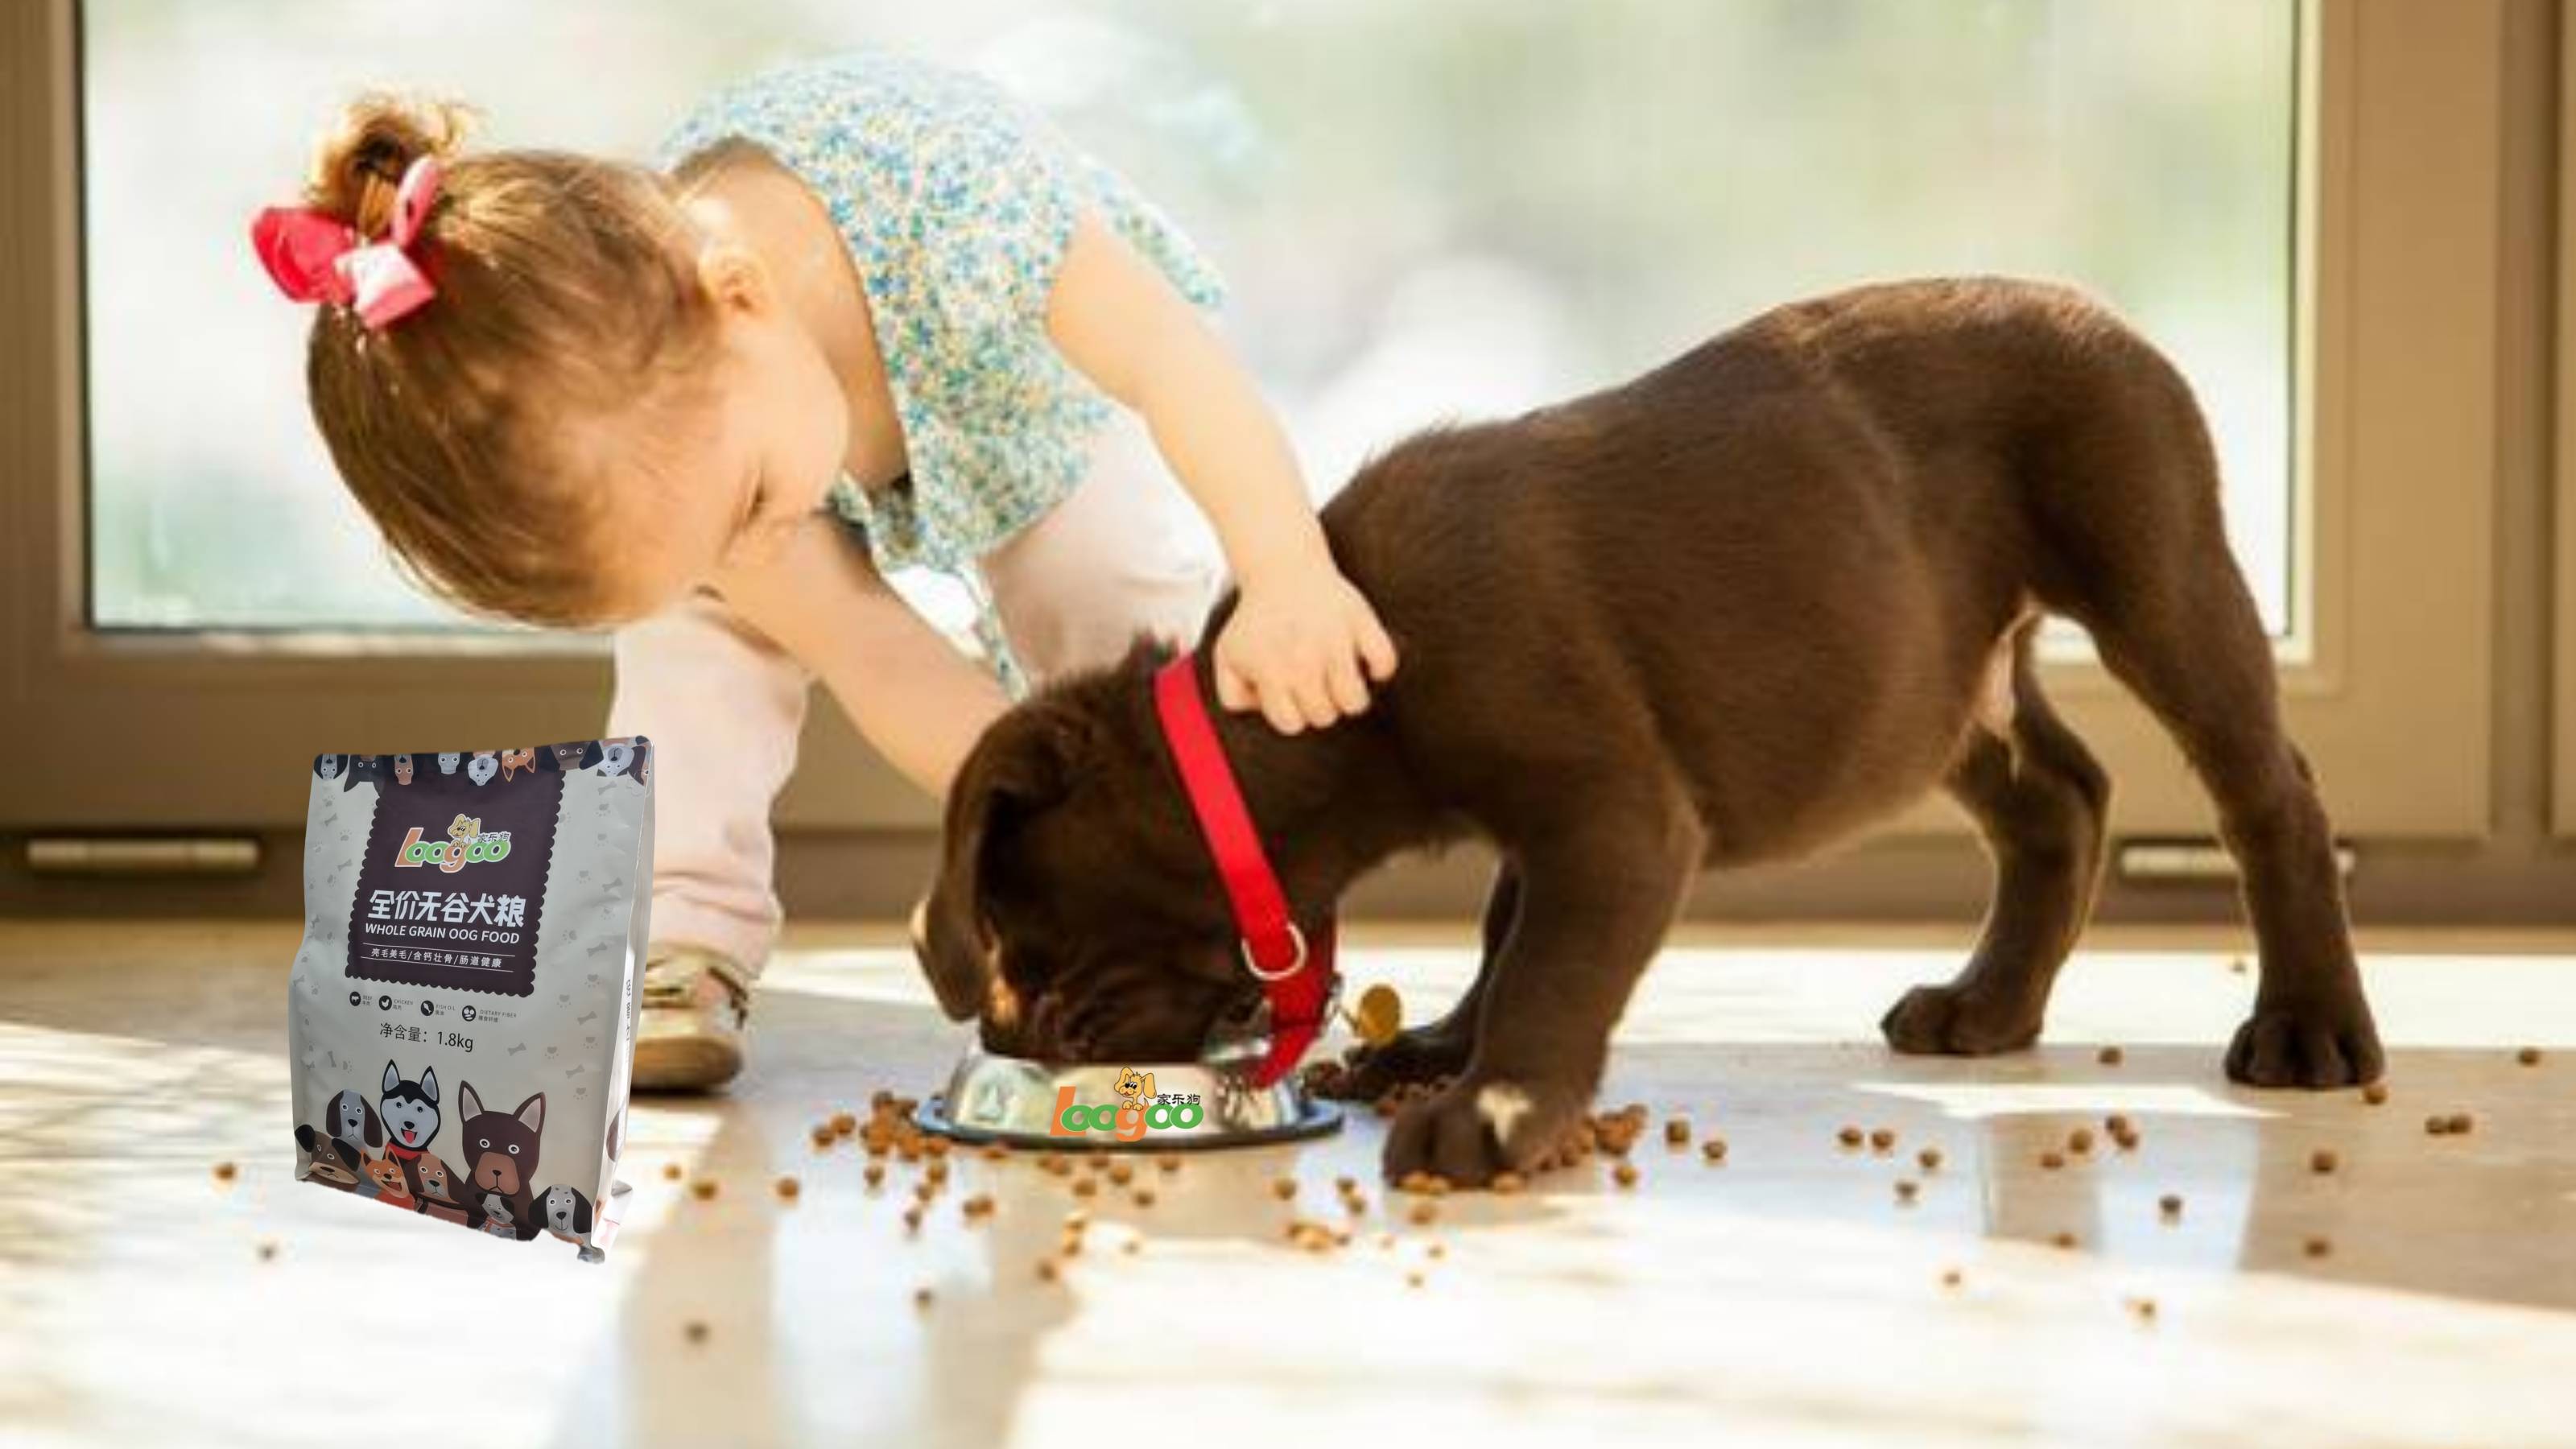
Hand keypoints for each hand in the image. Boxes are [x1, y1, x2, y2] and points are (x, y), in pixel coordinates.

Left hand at [1213, 560, 1397, 732]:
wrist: (1281, 569)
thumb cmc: (1257, 619)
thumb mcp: (1227, 657)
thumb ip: (1233, 696)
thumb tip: (1264, 711)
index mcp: (1271, 670)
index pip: (1292, 724)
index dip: (1291, 712)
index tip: (1289, 693)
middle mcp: (1303, 658)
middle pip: (1325, 716)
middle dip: (1319, 704)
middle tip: (1313, 682)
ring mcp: (1335, 640)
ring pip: (1355, 702)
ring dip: (1349, 696)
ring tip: (1338, 678)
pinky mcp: (1360, 621)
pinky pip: (1384, 661)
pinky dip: (1380, 667)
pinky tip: (1362, 660)